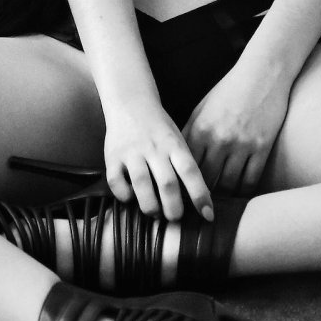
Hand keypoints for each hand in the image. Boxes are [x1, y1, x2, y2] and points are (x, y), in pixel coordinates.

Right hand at [103, 96, 213, 222]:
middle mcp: (154, 148)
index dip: (200, 195)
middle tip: (175, 218)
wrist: (131, 102)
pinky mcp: (112, 157)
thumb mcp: (178, 140)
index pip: (191, 171)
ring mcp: (132, 152)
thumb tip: (201, 200)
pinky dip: (125, 196)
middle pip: (167, 184)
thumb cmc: (160, 129)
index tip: (208, 215)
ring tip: (155, 213)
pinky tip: (132, 197)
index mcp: (174, 144)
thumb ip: (185, 165)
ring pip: (141, 186)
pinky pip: (116, 183)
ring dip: (150, 207)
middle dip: (173, 208)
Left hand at [181, 57, 292, 194]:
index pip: (184, 167)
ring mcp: (241, 144)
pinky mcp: (262, 147)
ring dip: (223, 198)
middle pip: (204, 181)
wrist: (262, 74)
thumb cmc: (229, 91)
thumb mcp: (202, 109)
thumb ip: (189, 134)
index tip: (179, 198)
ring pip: (228, 186)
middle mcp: (218, 140)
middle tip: (197, 210)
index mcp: (199, 129)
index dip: (181, 186)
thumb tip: (176, 159)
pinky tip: (240, 197)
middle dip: (199, 197)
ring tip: (218, 207)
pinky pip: (251, 180)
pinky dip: (244, 192)